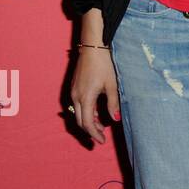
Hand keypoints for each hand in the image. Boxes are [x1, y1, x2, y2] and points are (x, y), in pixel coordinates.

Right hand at [69, 12, 119, 143]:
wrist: (93, 47)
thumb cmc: (104, 65)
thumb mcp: (112, 85)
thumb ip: (113, 103)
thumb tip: (115, 120)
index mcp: (85, 98)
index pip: (87, 123)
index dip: (94, 134)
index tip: (101, 141)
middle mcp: (75, 97)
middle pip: (80, 121)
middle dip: (90, 131)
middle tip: (101, 138)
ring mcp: (73, 92)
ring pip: (78, 113)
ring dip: (88, 122)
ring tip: (101, 127)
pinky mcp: (75, 87)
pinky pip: (78, 105)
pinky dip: (86, 112)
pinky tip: (96, 113)